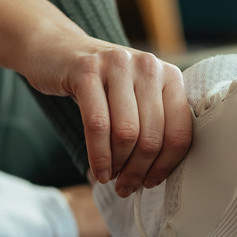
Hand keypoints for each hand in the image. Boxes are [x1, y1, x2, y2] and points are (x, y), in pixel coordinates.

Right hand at [23, 36, 191, 196]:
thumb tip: (156, 175)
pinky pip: (97, 124)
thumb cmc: (100, 83)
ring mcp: (118, 65)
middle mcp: (149, 66)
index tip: (150, 182)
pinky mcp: (86, 70)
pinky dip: (98, 156)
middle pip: (152, 136)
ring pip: (126, 133)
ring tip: (110, 177)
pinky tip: (98, 170)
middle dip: (138, 170)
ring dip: (118, 165)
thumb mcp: (135, 96)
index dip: (165, 165)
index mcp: (169, 75)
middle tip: (126, 187)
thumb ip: (152, 124)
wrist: (56, 49)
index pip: (179, 131)